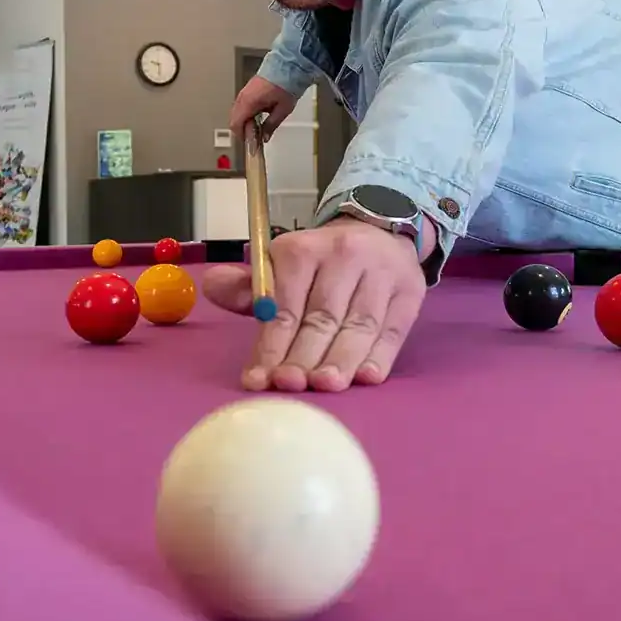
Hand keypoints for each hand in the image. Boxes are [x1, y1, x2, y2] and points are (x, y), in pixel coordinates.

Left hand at [202, 218, 429, 391]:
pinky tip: (367, 378)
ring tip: (326, 386)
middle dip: (304, 356)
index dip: (271, 345)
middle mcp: (344, 255)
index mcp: (303, 249)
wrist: (379, 234)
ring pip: (358, 325)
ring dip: (341, 359)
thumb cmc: (322, 265)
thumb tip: (210, 286)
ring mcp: (381, 273)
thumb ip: (250, 286)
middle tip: (290, 385)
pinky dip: (380, 355)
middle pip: (321, 317)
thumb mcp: (283, 267)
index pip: (285, 305)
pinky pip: (393, 329)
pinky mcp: (410, 291)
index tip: (258, 379)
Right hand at [231, 74, 296, 144]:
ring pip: (237, 113)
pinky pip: (242, 105)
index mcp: (249, 103)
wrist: (288, 66)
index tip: (250, 143)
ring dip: (245, 122)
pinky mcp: (249, 89)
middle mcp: (243, 97)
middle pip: (234, 119)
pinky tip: (258, 117)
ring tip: (259, 128)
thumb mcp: (282, 111)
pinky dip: (246, 114)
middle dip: (243, 130)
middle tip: (255, 138)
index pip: (236, 125)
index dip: (242, 136)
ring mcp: (244, 92)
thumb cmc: (286, 84)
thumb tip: (265, 136)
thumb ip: (271, 126)